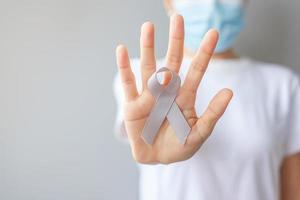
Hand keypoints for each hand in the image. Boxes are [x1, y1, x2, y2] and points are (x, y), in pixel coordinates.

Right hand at [115, 14, 232, 163]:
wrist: (156, 158)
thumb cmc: (179, 146)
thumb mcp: (199, 134)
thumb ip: (212, 114)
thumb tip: (229, 91)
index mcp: (184, 96)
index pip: (196, 71)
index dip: (204, 53)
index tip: (212, 33)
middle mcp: (167, 91)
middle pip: (171, 62)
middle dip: (175, 42)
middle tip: (178, 19)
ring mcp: (149, 96)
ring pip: (148, 67)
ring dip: (147, 47)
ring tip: (148, 27)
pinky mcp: (132, 104)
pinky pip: (128, 83)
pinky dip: (124, 67)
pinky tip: (122, 49)